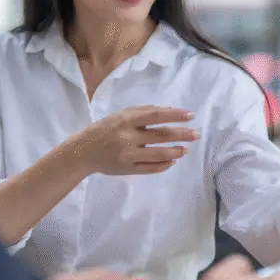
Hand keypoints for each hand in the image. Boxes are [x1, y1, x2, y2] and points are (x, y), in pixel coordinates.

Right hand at [68, 106, 198, 176]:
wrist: (84, 151)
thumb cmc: (106, 129)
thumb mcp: (121, 115)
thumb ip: (143, 112)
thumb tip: (169, 111)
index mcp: (127, 120)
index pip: (156, 116)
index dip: (175, 115)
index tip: (191, 115)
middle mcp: (128, 137)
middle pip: (161, 135)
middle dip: (182, 134)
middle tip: (196, 135)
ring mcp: (128, 155)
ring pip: (159, 154)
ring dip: (176, 151)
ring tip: (185, 149)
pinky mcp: (128, 169)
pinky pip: (151, 168)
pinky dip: (164, 165)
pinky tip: (173, 161)